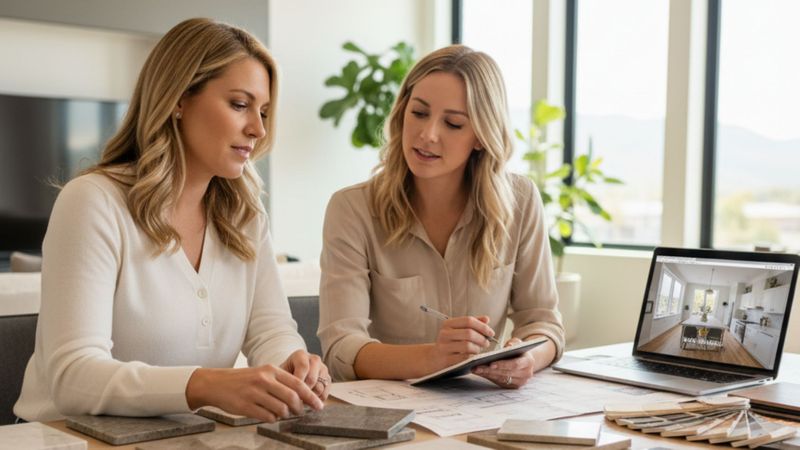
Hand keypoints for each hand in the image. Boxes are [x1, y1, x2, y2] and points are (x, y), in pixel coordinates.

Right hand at [186, 364, 323, 422]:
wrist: (217, 384)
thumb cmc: (244, 380)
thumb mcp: (263, 373)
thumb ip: (281, 382)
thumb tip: (302, 397)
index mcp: (271, 370)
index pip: (298, 384)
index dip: (311, 397)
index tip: (318, 405)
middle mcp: (264, 380)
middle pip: (292, 398)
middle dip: (300, 408)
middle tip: (301, 413)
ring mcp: (254, 393)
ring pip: (281, 409)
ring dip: (285, 415)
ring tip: (282, 414)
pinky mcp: (245, 406)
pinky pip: (268, 417)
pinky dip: (273, 419)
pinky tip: (270, 416)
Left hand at [280, 349, 330, 400]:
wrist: (290, 376)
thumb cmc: (282, 376)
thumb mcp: (279, 375)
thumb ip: (283, 381)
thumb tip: (289, 396)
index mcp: (300, 355)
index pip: (303, 367)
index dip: (297, 382)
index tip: (290, 393)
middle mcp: (314, 359)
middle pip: (312, 379)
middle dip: (302, 392)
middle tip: (294, 400)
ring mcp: (323, 369)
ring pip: (319, 388)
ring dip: (309, 397)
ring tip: (299, 401)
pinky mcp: (328, 379)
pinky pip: (324, 394)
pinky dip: (316, 400)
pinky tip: (307, 400)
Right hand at [430, 315, 496, 369]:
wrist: (434, 358)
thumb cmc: (450, 343)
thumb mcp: (458, 330)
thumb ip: (473, 324)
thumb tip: (486, 319)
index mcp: (448, 324)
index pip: (468, 320)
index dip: (482, 326)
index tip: (491, 332)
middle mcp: (445, 334)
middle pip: (469, 333)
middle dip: (482, 338)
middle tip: (486, 343)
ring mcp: (444, 347)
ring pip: (467, 346)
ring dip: (477, 349)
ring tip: (478, 350)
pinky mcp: (446, 359)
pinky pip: (464, 358)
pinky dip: (472, 357)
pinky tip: (473, 357)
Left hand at [471, 337, 534, 388]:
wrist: (526, 361)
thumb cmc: (519, 350)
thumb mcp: (518, 343)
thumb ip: (514, 343)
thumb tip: (508, 346)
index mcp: (528, 362)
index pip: (515, 364)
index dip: (503, 364)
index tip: (491, 363)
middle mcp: (526, 374)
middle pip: (506, 373)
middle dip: (490, 370)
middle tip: (477, 367)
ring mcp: (520, 382)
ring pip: (501, 379)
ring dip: (487, 375)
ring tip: (476, 369)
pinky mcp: (513, 386)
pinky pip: (499, 382)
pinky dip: (489, 377)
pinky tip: (480, 372)